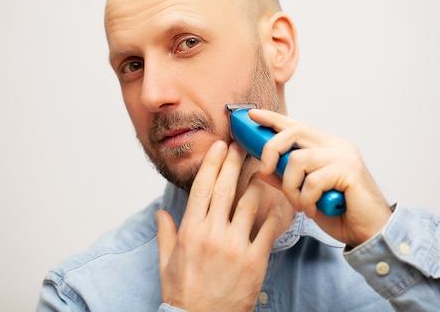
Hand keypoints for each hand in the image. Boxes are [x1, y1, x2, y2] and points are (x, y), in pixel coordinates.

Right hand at [156, 140, 282, 311]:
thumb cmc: (183, 294)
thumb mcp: (165, 263)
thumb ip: (165, 235)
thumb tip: (160, 214)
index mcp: (191, 231)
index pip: (202, 188)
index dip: (212, 164)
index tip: (219, 146)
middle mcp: (212, 234)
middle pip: (226, 190)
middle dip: (234, 163)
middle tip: (242, 146)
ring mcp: (235, 247)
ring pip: (249, 205)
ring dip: (257, 184)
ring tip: (262, 170)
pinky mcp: (254, 261)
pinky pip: (268, 231)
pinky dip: (275, 214)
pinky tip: (279, 202)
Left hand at [249, 109, 391, 247]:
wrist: (370, 234)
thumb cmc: (340, 214)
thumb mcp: (305, 194)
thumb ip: (287, 179)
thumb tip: (263, 169)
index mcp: (326, 147)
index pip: (296, 125)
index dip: (272, 119)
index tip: (252, 115)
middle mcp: (337, 146)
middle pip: (293, 132)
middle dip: (270, 150)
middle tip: (264, 171)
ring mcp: (345, 156)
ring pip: (298, 159)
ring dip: (291, 186)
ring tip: (300, 203)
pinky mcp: (351, 170)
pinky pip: (313, 180)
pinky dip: (306, 199)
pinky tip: (313, 209)